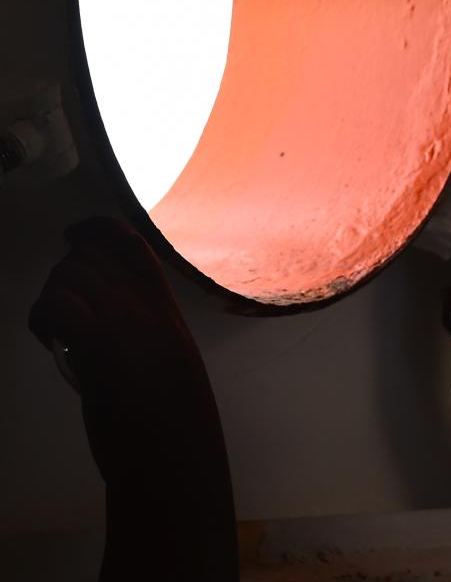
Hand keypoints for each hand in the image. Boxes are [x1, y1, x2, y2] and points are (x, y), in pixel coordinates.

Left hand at [29, 216, 212, 483]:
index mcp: (164, 311)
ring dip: (51, 300)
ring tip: (57, 335)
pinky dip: (44, 318)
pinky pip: (57, 303)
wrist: (175, 453)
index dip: (98, 229)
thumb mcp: (169, 365)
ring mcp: (125, 321)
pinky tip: (52, 342)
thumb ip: (144, 336)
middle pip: (88, 258)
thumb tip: (102, 329)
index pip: (132, 245)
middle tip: (62, 317)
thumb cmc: (173, 423)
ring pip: (68, 276)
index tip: (74, 233)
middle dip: (63, 277)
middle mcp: (146, 306)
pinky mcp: (100, 342)